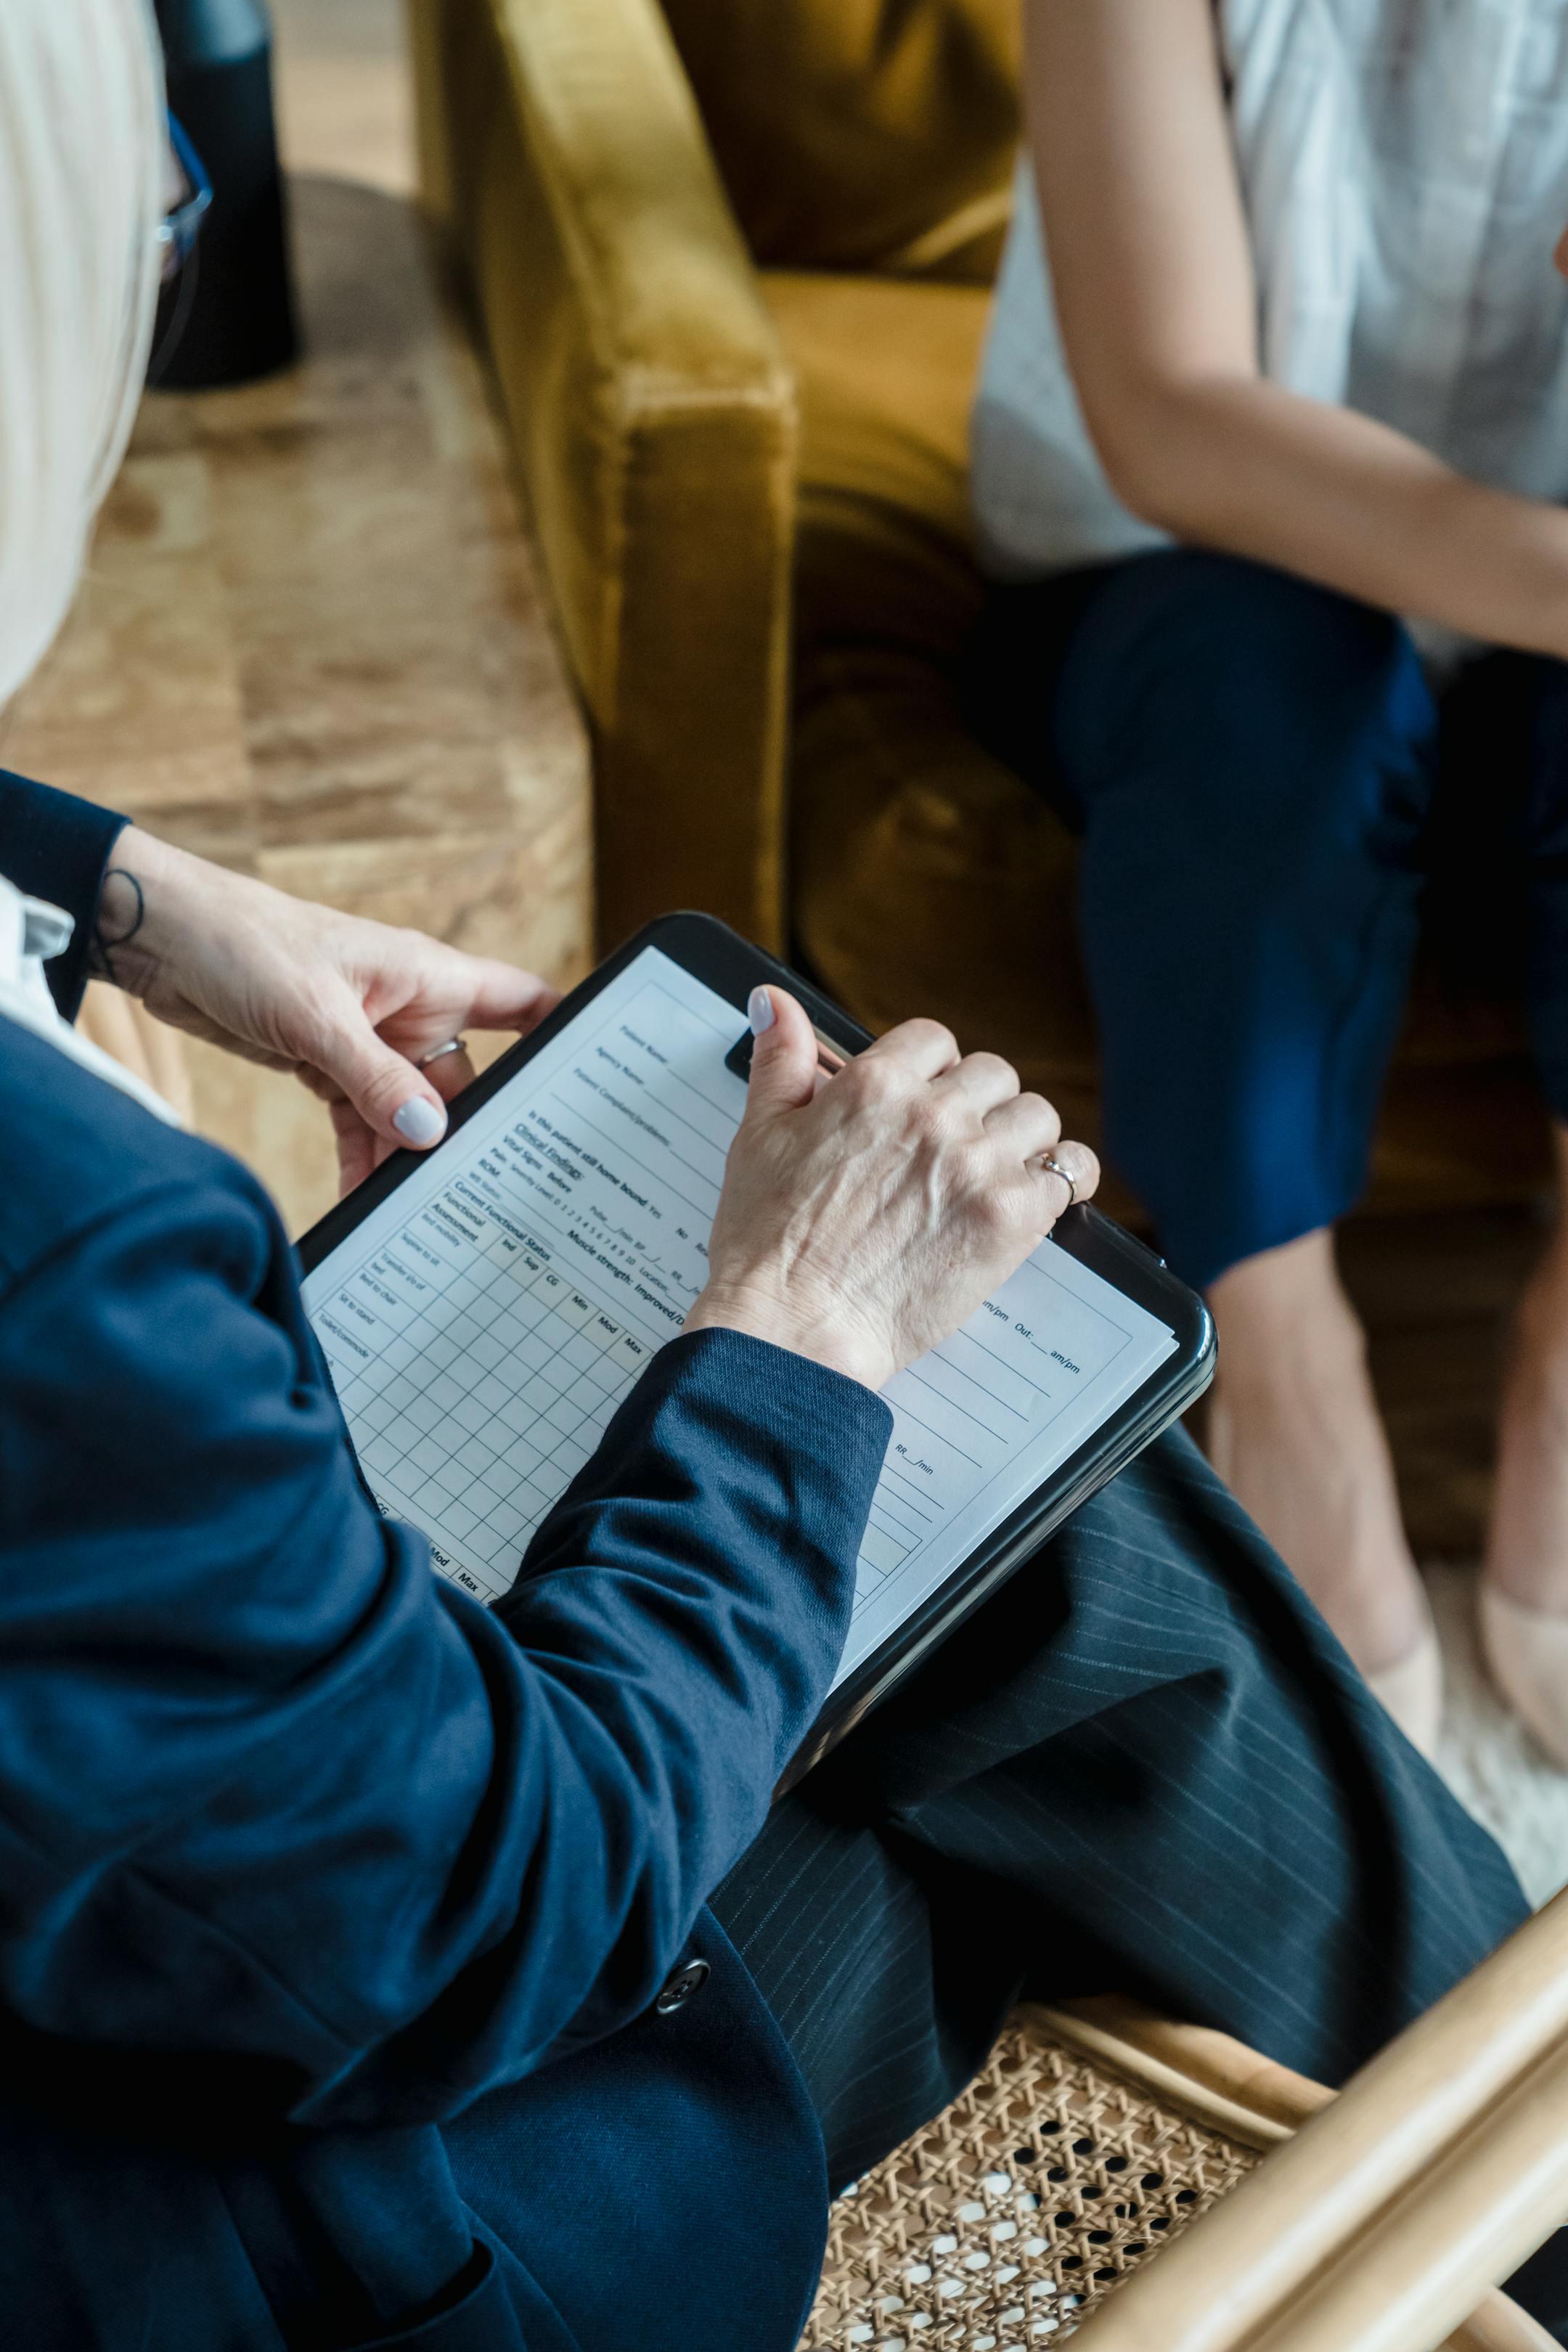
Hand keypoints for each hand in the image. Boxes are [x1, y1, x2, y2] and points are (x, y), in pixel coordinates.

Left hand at [92, 828, 558, 1192]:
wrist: (161, 939)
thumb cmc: (244, 943)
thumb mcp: (316, 1016)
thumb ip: (372, 1078)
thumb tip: (428, 1133)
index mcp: (427, 976)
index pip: (521, 1002)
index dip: (559, 1039)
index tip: (586, 1090)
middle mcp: (409, 1009)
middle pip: (465, 1081)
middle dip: (465, 1132)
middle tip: (474, 1189)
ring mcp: (369, 1040)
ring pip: (411, 1110)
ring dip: (405, 1155)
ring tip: (411, 1208)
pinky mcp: (326, 1064)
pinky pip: (361, 1120)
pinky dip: (362, 1156)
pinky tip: (362, 1197)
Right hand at [684, 988, 1099, 1389]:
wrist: (793, 1325)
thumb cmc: (769, 1243)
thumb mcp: (760, 1134)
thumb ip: (780, 1059)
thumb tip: (774, 1004)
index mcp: (874, 1086)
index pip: (934, 1040)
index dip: (932, 1070)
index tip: (928, 1099)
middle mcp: (932, 1115)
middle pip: (992, 1075)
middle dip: (977, 1105)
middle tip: (956, 1146)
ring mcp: (976, 1165)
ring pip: (1037, 1117)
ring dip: (1021, 1139)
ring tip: (997, 1171)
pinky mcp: (1010, 1218)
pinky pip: (1069, 1172)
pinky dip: (1063, 1181)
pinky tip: (1041, 1196)